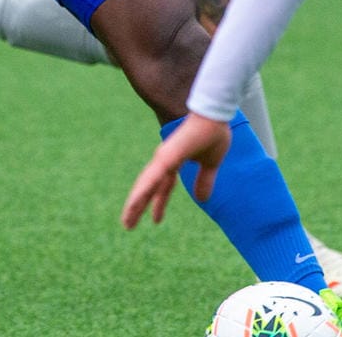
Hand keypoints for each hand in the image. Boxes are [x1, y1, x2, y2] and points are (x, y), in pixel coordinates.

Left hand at [122, 113, 230, 228]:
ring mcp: (164, 157)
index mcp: (174, 162)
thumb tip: (202, 200)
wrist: (215, 115)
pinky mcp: (167, 156)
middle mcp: (164, 160)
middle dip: (137, 207)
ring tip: (127, 221)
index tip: (155, 221)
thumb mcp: (211, 164)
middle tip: (127, 226)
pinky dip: (144, 190)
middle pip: (148, 188)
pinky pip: (154, 177)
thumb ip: (205, 181)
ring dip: (135, 203)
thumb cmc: (213, 133)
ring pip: (146, 185)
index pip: (163, 187)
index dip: (158, 203)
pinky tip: (136, 202)